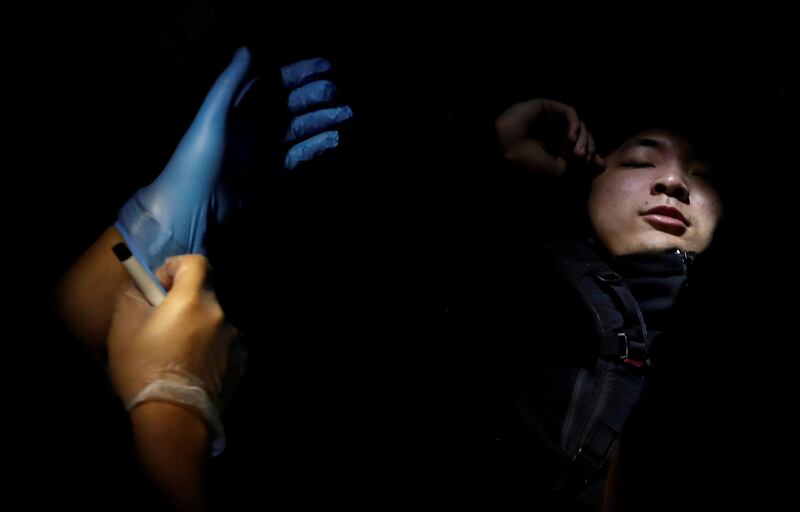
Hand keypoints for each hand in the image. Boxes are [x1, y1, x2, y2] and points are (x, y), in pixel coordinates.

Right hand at [107, 255, 239, 411]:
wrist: (174, 417)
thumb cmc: (144, 371)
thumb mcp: (123, 329)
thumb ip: (134, 296)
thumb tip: (145, 287)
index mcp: (193, 300)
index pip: (196, 263)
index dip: (176, 267)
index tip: (160, 287)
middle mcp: (220, 314)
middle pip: (205, 293)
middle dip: (185, 301)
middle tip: (163, 325)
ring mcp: (234, 339)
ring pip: (215, 320)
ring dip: (199, 326)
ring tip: (179, 352)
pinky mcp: (241, 362)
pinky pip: (225, 343)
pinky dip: (211, 348)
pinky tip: (194, 368)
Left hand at [115, 49, 352, 279]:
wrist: (192, 211)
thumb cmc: (197, 161)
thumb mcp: (212, 117)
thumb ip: (230, 82)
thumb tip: (248, 47)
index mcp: (236, 107)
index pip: (272, 83)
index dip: (298, 74)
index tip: (326, 66)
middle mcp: (251, 125)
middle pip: (289, 105)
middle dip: (315, 98)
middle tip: (340, 93)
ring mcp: (262, 150)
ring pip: (297, 129)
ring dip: (321, 121)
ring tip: (347, 115)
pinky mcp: (270, 174)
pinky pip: (298, 155)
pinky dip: (316, 147)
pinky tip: (335, 140)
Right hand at [495, 98, 604, 175]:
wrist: (501, 150)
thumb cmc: (525, 164)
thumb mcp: (558, 171)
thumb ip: (580, 166)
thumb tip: (602, 165)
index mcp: (553, 150)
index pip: (580, 149)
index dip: (591, 156)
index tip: (596, 167)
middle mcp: (552, 134)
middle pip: (584, 137)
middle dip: (589, 148)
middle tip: (583, 160)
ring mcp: (549, 120)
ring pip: (580, 125)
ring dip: (584, 139)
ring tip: (577, 153)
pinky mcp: (546, 108)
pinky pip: (570, 113)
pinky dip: (575, 126)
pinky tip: (570, 138)